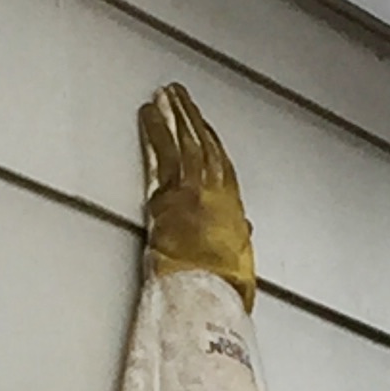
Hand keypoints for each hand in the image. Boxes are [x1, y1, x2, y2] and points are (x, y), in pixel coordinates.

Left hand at [137, 84, 255, 307]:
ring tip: (163, 97)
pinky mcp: (167, 197)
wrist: (204, 294)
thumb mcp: (240, 264)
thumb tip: (242, 234)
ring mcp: (191, 191)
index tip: (203, 125)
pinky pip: (161, 156)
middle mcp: (215, 193)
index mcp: (232, 208)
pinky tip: (147, 117)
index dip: (211, 141)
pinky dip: (155, 133)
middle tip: (179, 96)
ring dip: (174, 116)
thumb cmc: (221, 289)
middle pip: (202, 144)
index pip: (221, 163)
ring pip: (183, 142)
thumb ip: (237, 243)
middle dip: (191, 118)